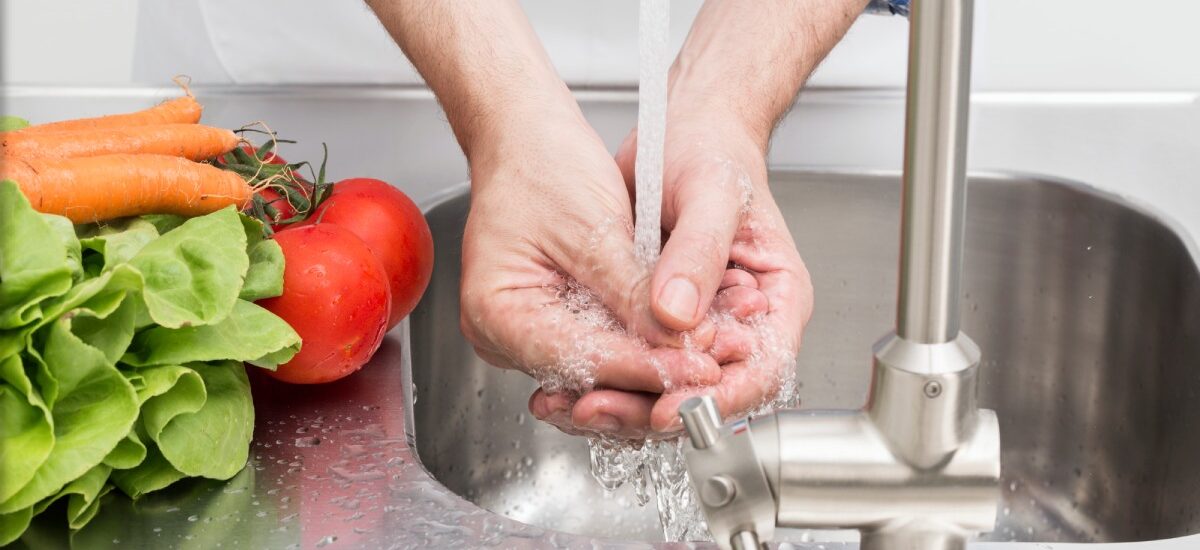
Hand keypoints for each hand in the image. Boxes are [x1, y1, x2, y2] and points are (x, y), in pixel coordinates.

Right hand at [460, 111, 724, 438]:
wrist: (528, 135)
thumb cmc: (541, 165)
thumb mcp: (594, 227)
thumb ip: (631, 290)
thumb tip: (673, 337)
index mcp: (495, 311)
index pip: (577, 359)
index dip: (643, 366)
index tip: (697, 366)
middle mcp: (504, 333)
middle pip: (586, 376)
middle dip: (654, 372)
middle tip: (714, 365)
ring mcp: (527, 331)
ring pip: (598, 368)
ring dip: (654, 362)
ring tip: (712, 353)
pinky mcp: (553, 322)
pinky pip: (599, 345)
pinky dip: (641, 343)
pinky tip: (684, 340)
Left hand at [531, 110, 814, 433]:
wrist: (678, 132)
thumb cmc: (713, 151)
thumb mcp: (712, 195)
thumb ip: (699, 253)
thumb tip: (677, 315)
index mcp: (774, 302)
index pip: (759, 372)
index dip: (715, 399)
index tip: (668, 407)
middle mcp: (737, 324)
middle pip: (705, 394)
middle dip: (650, 409)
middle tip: (598, 410)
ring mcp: (694, 328)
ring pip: (665, 388)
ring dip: (618, 401)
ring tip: (569, 403)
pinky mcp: (652, 322)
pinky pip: (633, 364)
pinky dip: (601, 376)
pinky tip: (564, 380)